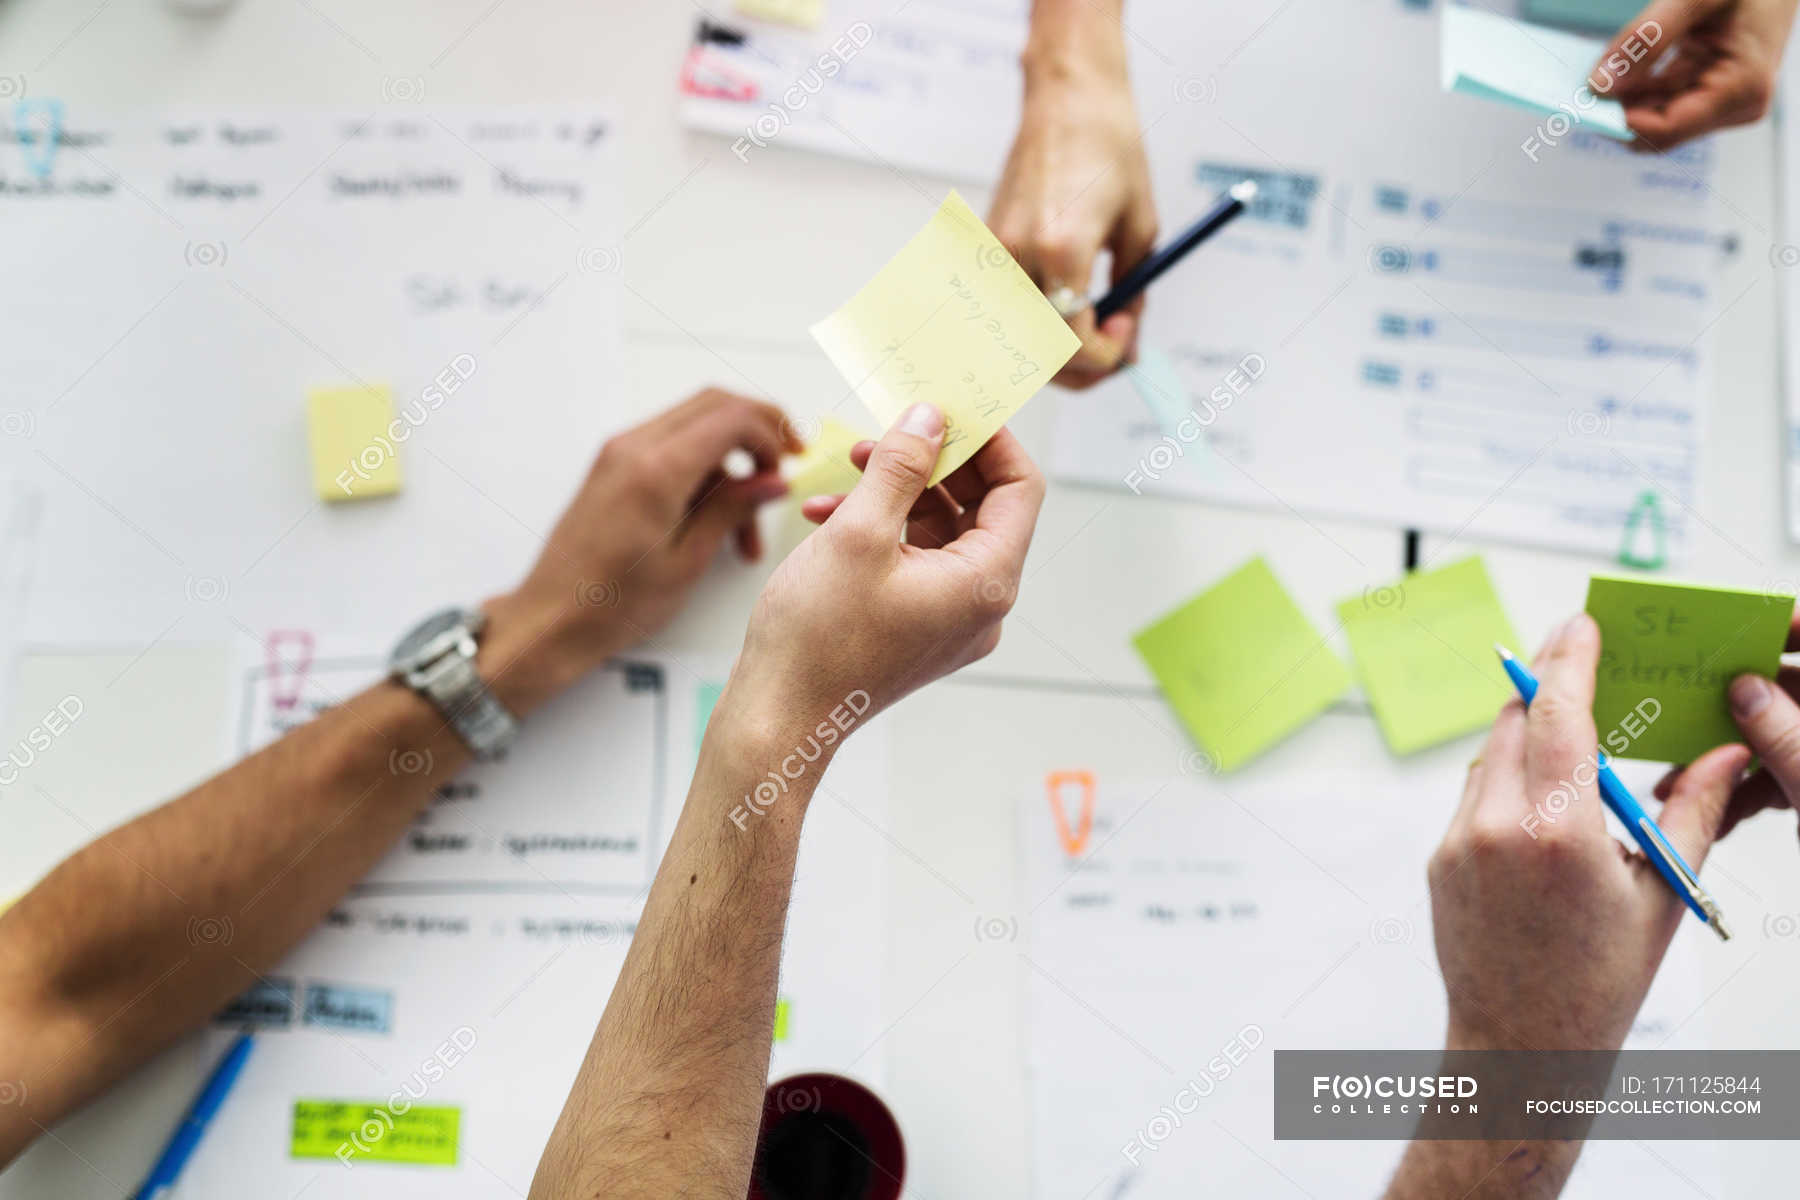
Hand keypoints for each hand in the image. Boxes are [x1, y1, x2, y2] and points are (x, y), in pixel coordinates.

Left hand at [484, 389, 797, 694]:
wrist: (551, 619)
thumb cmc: (612, 603)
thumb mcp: (687, 561)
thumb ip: (732, 510)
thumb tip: (773, 481)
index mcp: (657, 470)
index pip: (731, 417)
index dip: (771, 433)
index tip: (792, 462)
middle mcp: (634, 448)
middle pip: (714, 404)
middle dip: (757, 429)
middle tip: (783, 466)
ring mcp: (619, 454)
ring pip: (694, 425)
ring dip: (730, 461)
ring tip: (745, 528)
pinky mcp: (613, 468)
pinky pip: (671, 447)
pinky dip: (702, 471)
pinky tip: (714, 521)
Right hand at [724, 403, 1043, 745]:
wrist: (776, 721)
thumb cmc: (816, 639)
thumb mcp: (858, 532)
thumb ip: (900, 466)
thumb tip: (931, 418)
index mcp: (985, 583)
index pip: (1019, 490)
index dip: (990, 440)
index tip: (952, 405)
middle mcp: (980, 605)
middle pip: (980, 508)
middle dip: (932, 461)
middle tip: (889, 427)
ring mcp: (949, 621)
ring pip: (939, 532)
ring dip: (897, 491)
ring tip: (846, 468)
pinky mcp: (915, 629)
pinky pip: (913, 562)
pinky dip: (880, 530)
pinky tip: (827, 513)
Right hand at [989, 25, 1156, 387]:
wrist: (1068, 101)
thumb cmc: (1112, 153)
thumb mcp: (1141, 229)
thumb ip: (1132, 292)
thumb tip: (1127, 344)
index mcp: (1062, 249)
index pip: (1071, 342)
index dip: (1105, 357)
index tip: (1127, 339)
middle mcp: (1018, 254)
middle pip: (1036, 353)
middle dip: (1079, 367)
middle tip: (1111, 350)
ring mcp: (993, 251)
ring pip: (1016, 336)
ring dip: (1055, 349)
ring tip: (1091, 327)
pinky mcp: (984, 245)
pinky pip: (1003, 307)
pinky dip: (1032, 322)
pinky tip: (1062, 305)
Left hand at [1426, 614, 1750, 1052]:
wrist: (1518, 1047)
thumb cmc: (1600, 984)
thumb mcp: (1660, 896)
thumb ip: (1688, 813)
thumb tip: (1721, 752)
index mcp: (1557, 832)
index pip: (1559, 713)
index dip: (1569, 657)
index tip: (1582, 623)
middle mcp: (1495, 826)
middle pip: (1516, 720)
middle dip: (1546, 682)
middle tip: (1579, 653)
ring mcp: (1458, 840)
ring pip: (1490, 753)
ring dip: (1527, 729)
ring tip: (1569, 720)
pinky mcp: (1439, 857)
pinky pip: (1474, 791)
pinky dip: (1507, 774)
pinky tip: (1542, 787)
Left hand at [1593, 0, 1797, 147]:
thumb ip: (1646, 39)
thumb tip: (1599, 84)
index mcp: (1741, 88)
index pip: (1665, 129)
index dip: (1619, 119)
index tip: (1582, 99)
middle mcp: (1735, 107)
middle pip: (1654, 130)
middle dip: (1617, 108)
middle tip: (1580, 83)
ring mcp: (1724, 105)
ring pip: (1653, 118)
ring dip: (1624, 95)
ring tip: (1603, 66)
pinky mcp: (1711, 95)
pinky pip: (1661, 101)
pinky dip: (1636, 86)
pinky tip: (1620, 65)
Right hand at [1657, 608, 1799, 841]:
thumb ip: (1787, 734)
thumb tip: (1745, 688)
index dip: (1785, 626)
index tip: (1733, 627)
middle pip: (1792, 689)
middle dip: (1733, 703)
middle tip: (1686, 704)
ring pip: (1776, 737)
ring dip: (1728, 756)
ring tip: (1685, 778)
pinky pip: (1780, 775)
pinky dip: (1745, 793)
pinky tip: (1714, 812)